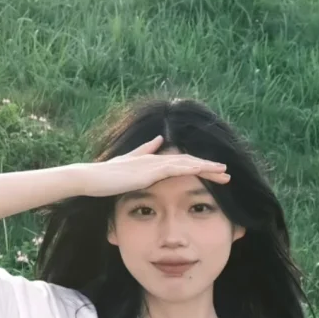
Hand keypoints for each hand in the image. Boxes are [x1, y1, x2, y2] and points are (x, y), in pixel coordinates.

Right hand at [77, 136, 231, 201]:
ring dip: (207, 167)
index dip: (199, 166)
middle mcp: (156, 159)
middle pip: (189, 161)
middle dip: (209, 168)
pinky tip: (204, 170)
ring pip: (187, 163)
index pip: (181, 163)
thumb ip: (144, 151)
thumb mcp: (128, 164)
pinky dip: (192, 168)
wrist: (90, 178)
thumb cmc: (106, 177)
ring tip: (225, 172)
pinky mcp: (149, 171)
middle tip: (228, 174)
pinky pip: (176, 168)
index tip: (214, 173)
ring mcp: (153, 164)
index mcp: (153, 160)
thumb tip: (159, 139)